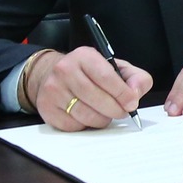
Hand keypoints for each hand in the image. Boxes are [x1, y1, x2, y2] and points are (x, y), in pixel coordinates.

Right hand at [27, 47, 152, 130]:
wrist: (51, 75)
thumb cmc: (88, 73)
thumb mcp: (114, 67)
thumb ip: (134, 77)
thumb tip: (136, 94)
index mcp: (84, 56)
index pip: (106, 77)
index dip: (122, 93)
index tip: (132, 103)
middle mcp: (65, 70)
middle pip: (96, 98)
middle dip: (115, 110)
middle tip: (122, 112)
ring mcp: (53, 90)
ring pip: (86, 115)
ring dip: (101, 119)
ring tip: (105, 114)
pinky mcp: (47, 108)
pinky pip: (73, 125)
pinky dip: (85, 125)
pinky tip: (87, 116)